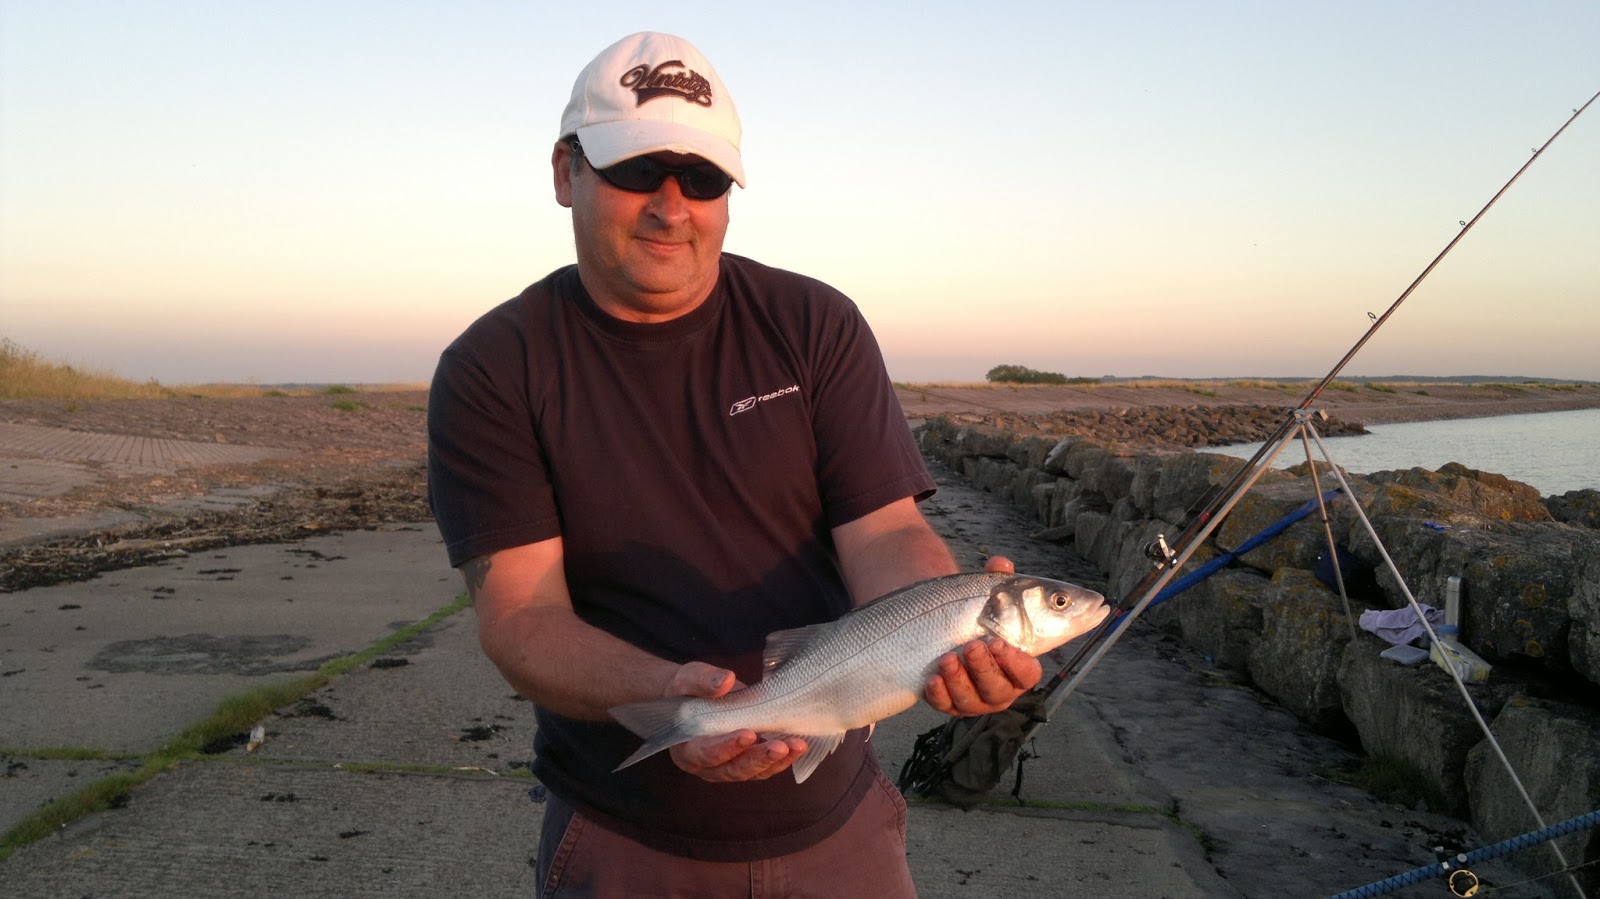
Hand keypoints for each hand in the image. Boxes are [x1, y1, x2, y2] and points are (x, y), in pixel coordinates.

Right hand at [662, 662, 807, 782]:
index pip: (707, 753)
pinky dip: (783, 758)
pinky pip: (765, 767)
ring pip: (753, 772)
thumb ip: (702, 681)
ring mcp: (728, 767)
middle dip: (758, 759)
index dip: (727, 747)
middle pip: (733, 770)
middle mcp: (707, 766)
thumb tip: (726, 681)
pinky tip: (798, 746)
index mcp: (687, 749)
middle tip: (780, 746)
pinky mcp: (747, 763)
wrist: (693, 697)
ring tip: (797, 745)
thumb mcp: (688, 680)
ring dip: (776, 761)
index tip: (749, 734)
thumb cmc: (687, 691)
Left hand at [922, 554, 1041, 715]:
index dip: (1015, 662)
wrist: (943, 624)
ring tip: (946, 657)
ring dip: (959, 680)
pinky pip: (944, 705)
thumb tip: (1000, 563)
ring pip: (971, 701)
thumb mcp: (986, 596)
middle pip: (998, 690)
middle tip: (972, 645)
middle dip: (984, 669)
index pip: (1027, 673)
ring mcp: (973, 698)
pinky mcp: (948, 702)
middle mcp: (999, 687)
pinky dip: (938, 694)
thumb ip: (998, 582)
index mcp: (1017, 665)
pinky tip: (932, 678)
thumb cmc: (976, 615)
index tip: (998, 642)